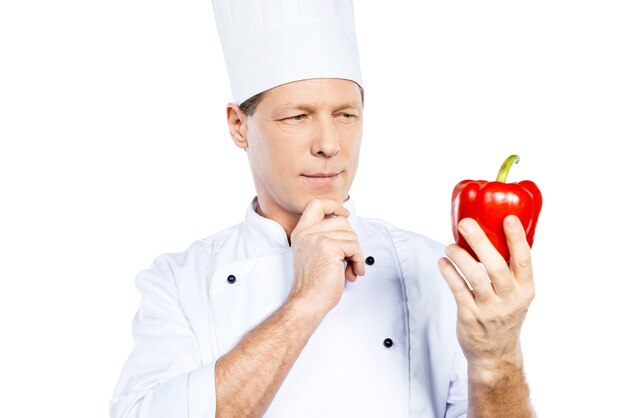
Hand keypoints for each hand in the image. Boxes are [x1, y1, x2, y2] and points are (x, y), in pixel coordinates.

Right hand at [288, 198, 365, 317]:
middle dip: (351, 238)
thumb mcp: (314, 254)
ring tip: (351, 269)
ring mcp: (316, 238)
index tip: (344, 214)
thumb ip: (324, 238)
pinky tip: (353, 273)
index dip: (333, 205)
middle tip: (351, 257)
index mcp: (301, 233)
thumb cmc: (314, 284)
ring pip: (350, 235)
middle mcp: (306, 232)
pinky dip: (358, 260)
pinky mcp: (328, 247)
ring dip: (356, 254)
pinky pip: (354, 246)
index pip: (316, 204)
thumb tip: (348, 229)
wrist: (308, 302)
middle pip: (340, 220)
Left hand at [438, 215, 534, 369]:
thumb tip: (495, 233)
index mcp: (525, 289)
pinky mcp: (470, 317)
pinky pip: (458, 290)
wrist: (496, 354)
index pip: (524, 260)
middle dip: (480, 242)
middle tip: (466, 223)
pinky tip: (443, 262)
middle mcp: (510, 299)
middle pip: (496, 266)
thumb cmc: (504, 315)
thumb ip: (510, 270)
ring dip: (460, 257)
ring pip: (475, 277)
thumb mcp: (517, 295)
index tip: (509, 218)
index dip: (517, 238)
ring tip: (450, 246)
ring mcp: (490, 309)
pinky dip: (449, 273)